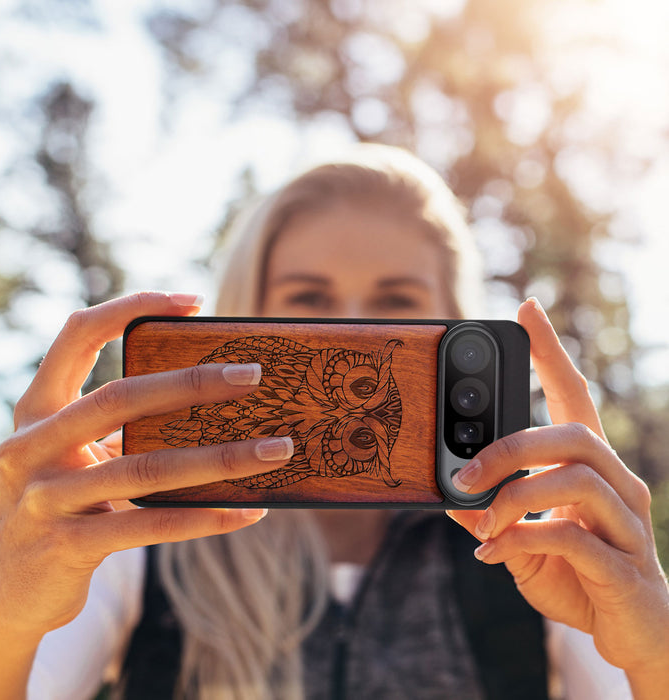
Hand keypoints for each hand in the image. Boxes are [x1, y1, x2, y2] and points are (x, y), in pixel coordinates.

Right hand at [0, 292, 292, 639]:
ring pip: (146, 467)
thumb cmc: (67, 504)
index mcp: (37, 409)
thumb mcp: (81, 455)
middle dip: (193, 383)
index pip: (78, 334)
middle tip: (254, 374)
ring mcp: (45, 498)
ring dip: (222, 458)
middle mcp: (31, 445)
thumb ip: (123, 426)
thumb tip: (216, 399)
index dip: (131, 307)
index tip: (193, 301)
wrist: (15, 591)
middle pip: (120, 397)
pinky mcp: (68, 546)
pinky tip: (249, 511)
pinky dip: (206, 517)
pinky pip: (152, 524)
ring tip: (277, 449)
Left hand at [447, 298, 668, 690]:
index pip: (574, 395)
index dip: (551, 352)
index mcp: (591, 468)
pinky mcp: (625, 566)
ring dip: (514, 497)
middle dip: (511, 447)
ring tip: (481, 522)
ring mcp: (628, 523)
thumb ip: (492, 515)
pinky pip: (573, 537)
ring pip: (576, 479)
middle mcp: (618, 484)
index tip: (526, 309)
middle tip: (464, 473)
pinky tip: (493, 554)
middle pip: (573, 434)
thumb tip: (450, 495)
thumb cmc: (578, 577)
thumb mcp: (523, 540)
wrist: (632, 635)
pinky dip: (522, 540)